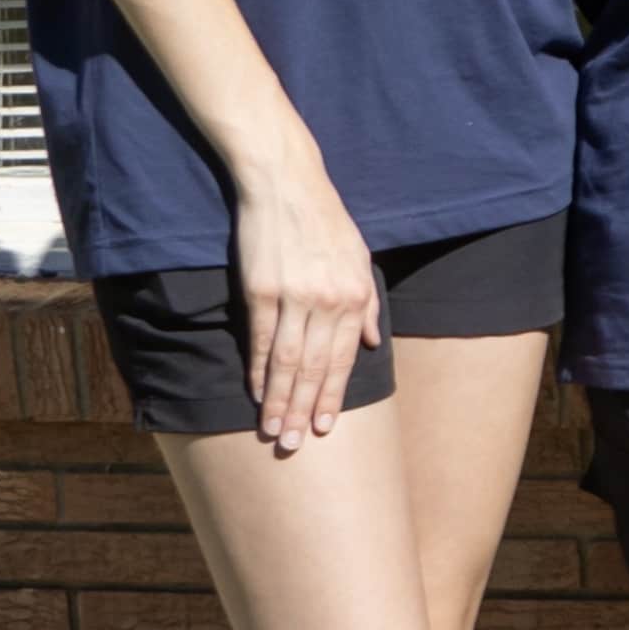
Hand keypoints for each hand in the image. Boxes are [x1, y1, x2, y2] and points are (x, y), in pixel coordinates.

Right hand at [225, 150, 380, 459]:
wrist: (287, 184)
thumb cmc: (326, 222)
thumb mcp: (361, 258)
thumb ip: (367, 304)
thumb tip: (373, 344)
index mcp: (356, 297)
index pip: (343, 360)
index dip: (332, 397)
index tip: (325, 428)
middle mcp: (329, 302)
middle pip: (314, 369)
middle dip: (305, 410)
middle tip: (295, 445)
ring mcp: (294, 297)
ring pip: (287, 361)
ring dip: (279, 400)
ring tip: (273, 430)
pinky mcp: (261, 290)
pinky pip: (259, 339)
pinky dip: (257, 369)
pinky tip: (254, 392)